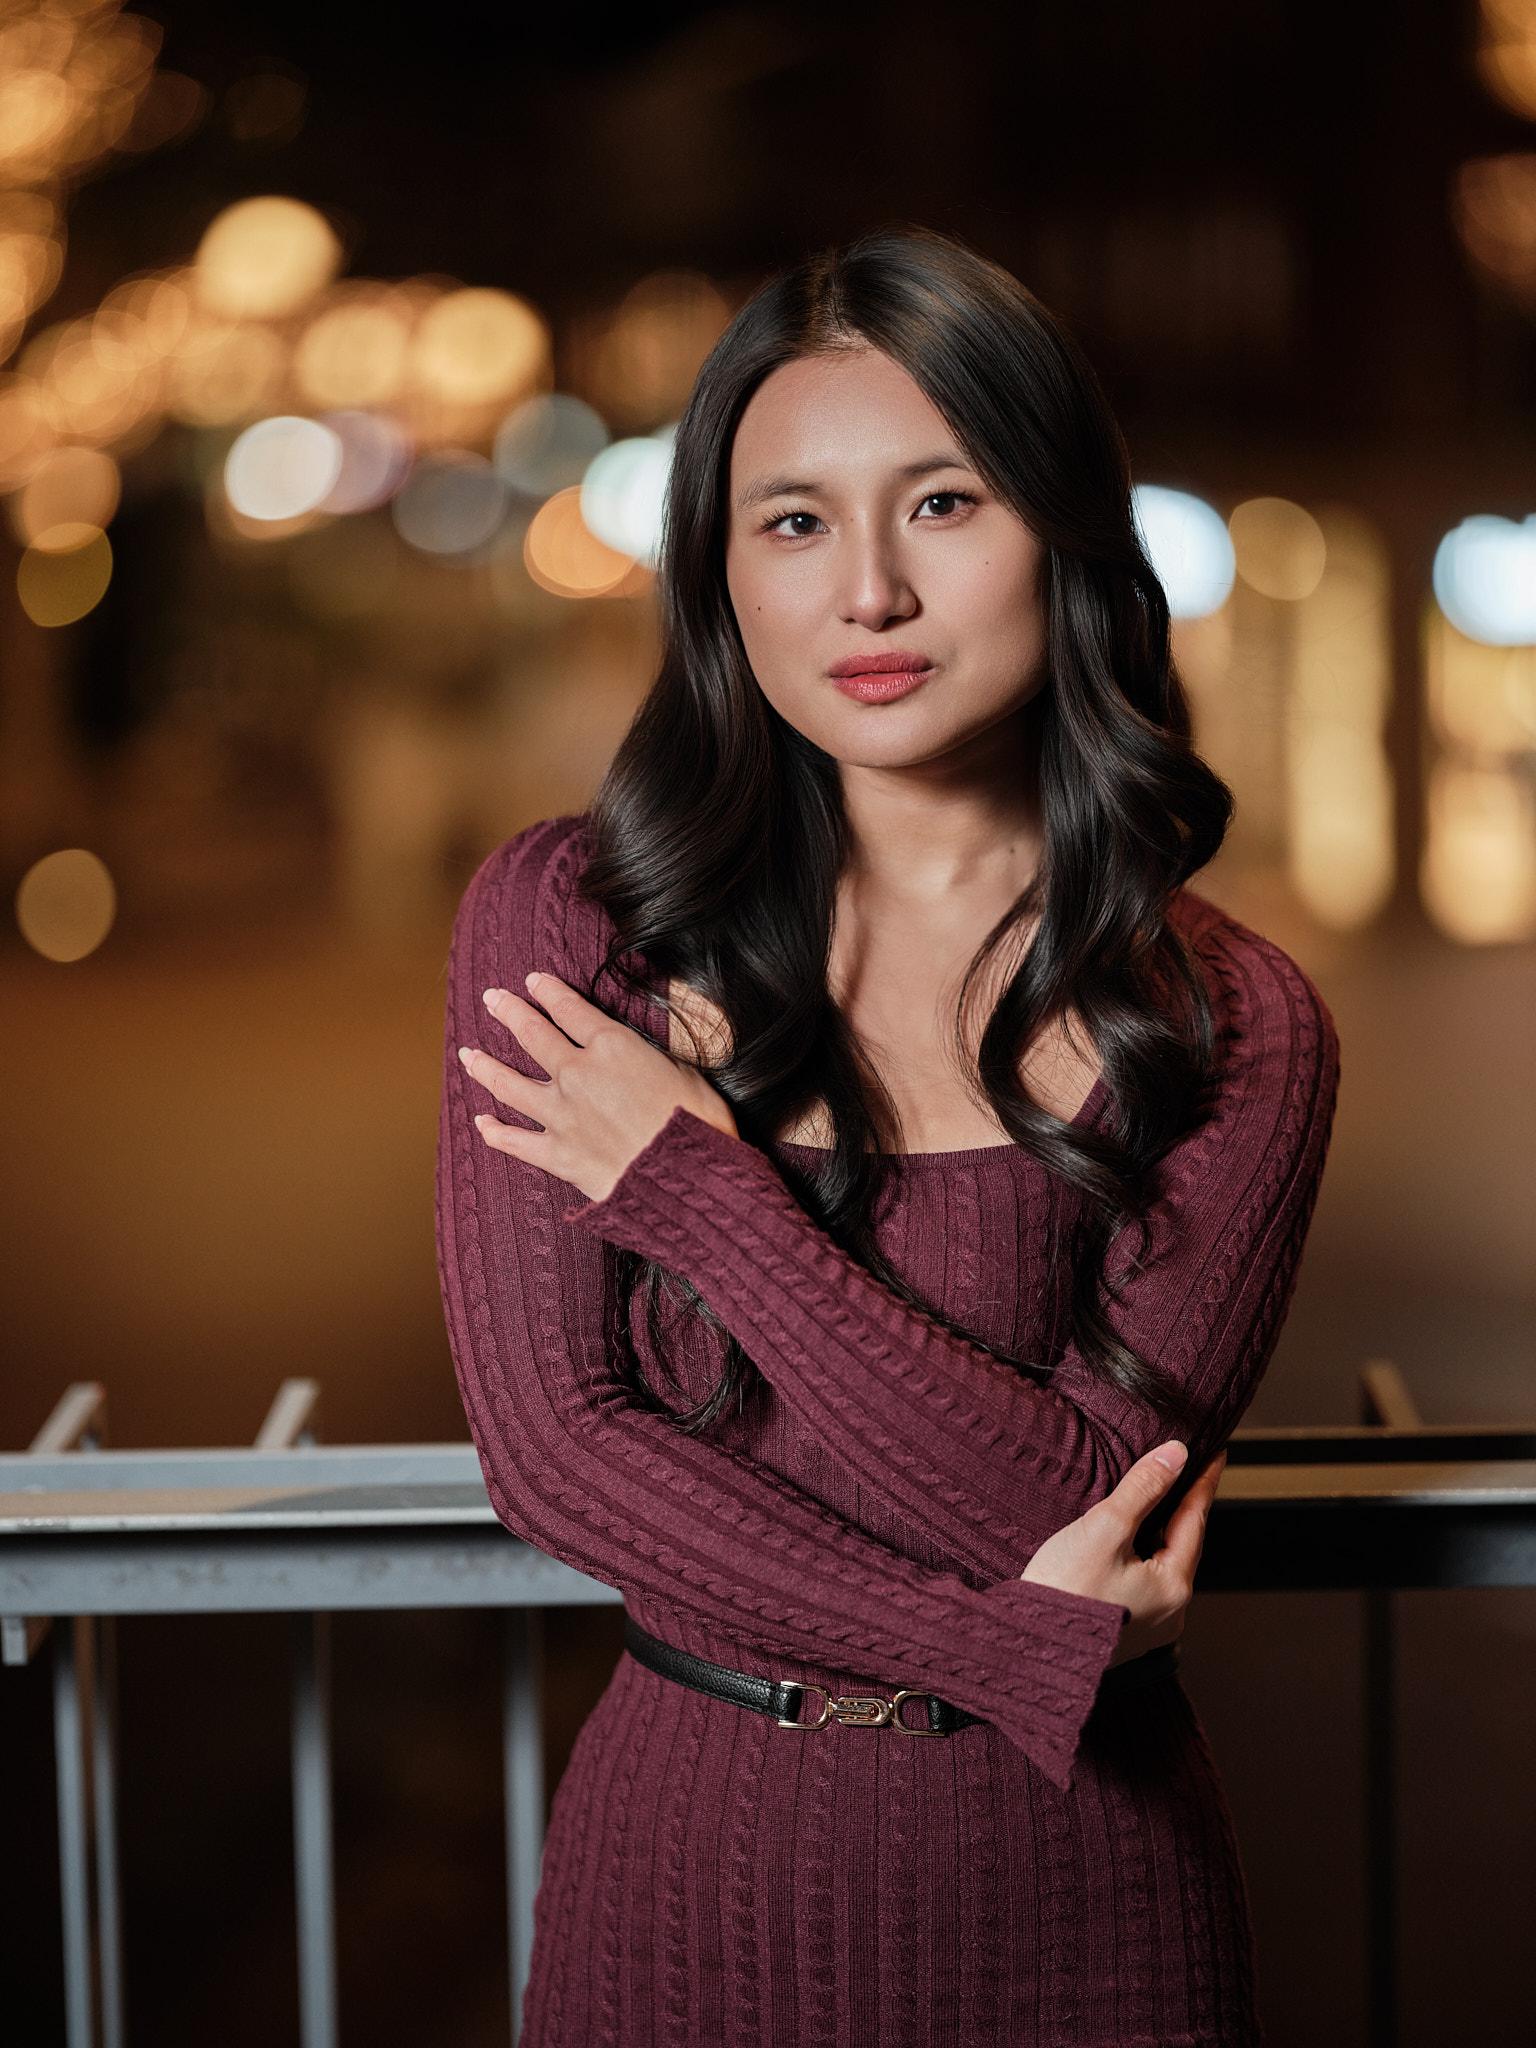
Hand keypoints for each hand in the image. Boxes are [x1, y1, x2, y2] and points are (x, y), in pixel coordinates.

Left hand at [460, 973, 738, 1203]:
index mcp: (613, 1046)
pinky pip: (514, 1141)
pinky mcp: (557, 1154)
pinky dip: (494, 1131)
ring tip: (467, 1055)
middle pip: (532, 1034)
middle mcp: (578, 1073)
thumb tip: (641, 1053)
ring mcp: (562, 1114)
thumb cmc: (698, 1124)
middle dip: (508, 1012)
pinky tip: (480, 1122)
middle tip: (491, 998)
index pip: (570, 1009)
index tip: (533, 980)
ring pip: (509, 1084)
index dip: (548, 991)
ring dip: (485, 1067)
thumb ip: (653, 1057)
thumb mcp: (687, 1072)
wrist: (687, 1178)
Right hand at [1020, 1443, 1226, 1666]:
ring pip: (1163, 1565)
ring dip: (1161, 1534)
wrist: (1027, 1645)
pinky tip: (1129, 1545)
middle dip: (1183, 1508)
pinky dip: (1143, 1557)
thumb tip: (1176, 1454)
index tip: (1215, 1453)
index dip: (1203, 1481)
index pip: (1195, 1519)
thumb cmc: (1064, 1590)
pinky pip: (1145, 1583)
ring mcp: (1149, 1626)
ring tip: (1158, 1503)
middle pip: (1182, 1544)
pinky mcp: (1125, 1632)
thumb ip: (1143, 1488)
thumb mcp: (1105, 1528)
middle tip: (1188, 1473)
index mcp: (1173, 1586)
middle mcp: (1170, 1612)